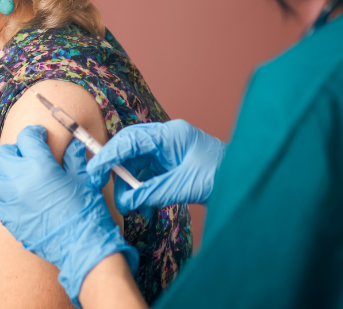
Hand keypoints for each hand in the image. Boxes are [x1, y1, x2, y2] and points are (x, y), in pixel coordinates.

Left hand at [0, 126, 138, 306]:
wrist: (82, 247)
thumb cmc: (87, 210)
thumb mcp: (84, 177)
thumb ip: (73, 156)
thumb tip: (71, 144)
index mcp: (39, 165)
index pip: (26, 137)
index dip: (35, 133)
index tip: (40, 136)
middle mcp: (19, 180)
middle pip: (2, 154)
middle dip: (15, 150)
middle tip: (29, 155)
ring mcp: (10, 201)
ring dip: (5, 171)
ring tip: (21, 176)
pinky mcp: (8, 219)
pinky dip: (7, 193)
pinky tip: (22, 197)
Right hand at [86, 120, 226, 214]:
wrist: (247, 180)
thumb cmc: (224, 176)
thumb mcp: (185, 186)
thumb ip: (152, 192)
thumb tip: (126, 200)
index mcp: (171, 135)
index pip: (131, 140)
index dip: (109, 155)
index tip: (94, 172)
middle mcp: (167, 139)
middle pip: (130, 151)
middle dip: (117, 172)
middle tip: (108, 192)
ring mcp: (169, 151)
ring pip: (137, 165)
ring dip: (131, 186)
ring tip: (132, 208)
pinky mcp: (171, 165)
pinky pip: (148, 175)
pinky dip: (142, 190)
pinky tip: (143, 207)